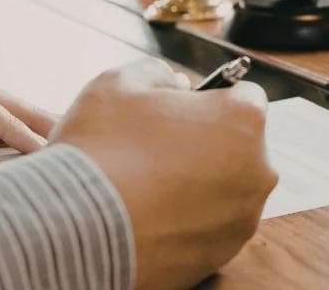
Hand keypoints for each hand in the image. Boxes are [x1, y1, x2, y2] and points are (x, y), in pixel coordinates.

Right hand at [51, 60, 277, 289]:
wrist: (71, 230)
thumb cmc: (99, 149)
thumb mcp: (119, 83)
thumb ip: (158, 73)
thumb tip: (174, 84)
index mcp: (243, 120)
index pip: (244, 96)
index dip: (210, 98)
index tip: (181, 109)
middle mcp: (257, 171)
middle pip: (238, 145)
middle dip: (206, 142)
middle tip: (156, 148)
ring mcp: (241, 219)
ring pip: (225, 189)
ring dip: (197, 183)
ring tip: (146, 184)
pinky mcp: (220, 256)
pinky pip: (208, 227)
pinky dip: (185, 219)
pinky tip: (147, 214)